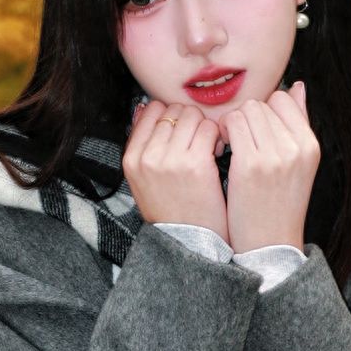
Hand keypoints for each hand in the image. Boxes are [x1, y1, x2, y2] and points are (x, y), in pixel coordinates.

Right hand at [124, 99, 229, 240]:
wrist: (188, 244)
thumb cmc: (171, 211)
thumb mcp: (143, 179)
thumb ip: (143, 145)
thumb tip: (145, 107)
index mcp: (131, 158)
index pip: (151, 110)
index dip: (173, 116)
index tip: (182, 132)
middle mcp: (147, 156)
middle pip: (174, 110)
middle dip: (190, 121)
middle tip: (199, 140)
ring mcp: (170, 159)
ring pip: (192, 115)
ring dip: (205, 127)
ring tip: (209, 146)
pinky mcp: (196, 163)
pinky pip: (209, 129)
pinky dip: (217, 136)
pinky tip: (218, 152)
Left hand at [214, 80, 317, 254]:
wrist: (269, 244)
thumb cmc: (279, 203)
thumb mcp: (300, 163)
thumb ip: (299, 123)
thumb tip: (298, 85)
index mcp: (310, 145)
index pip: (283, 99)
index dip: (263, 110)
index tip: (255, 129)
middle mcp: (296, 147)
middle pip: (261, 104)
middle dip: (245, 116)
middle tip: (238, 138)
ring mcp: (274, 155)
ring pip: (245, 111)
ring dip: (232, 123)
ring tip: (231, 144)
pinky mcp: (250, 165)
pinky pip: (232, 126)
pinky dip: (223, 132)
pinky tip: (222, 149)